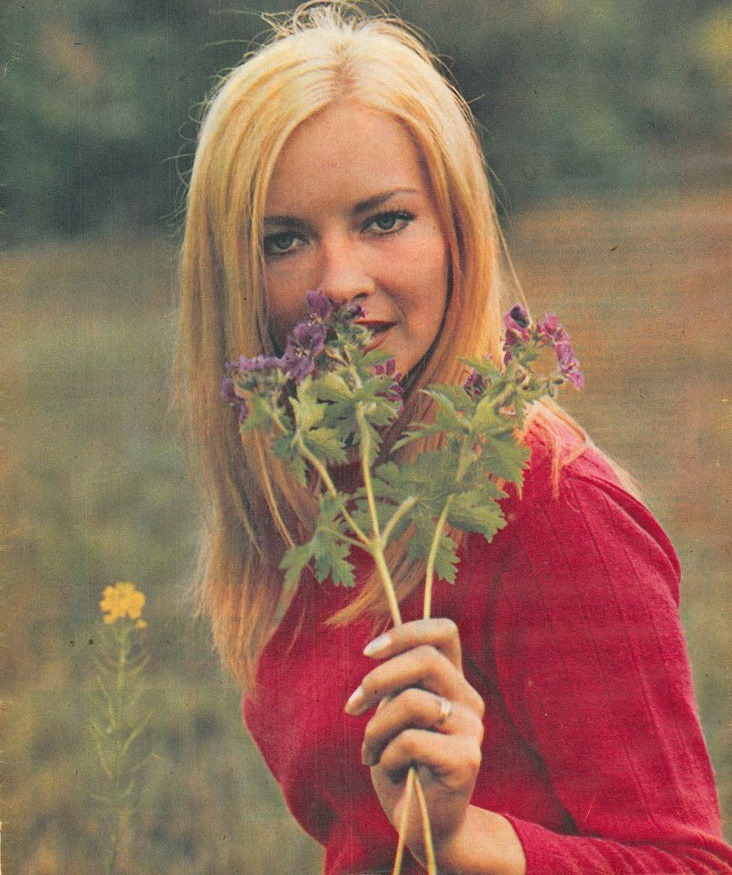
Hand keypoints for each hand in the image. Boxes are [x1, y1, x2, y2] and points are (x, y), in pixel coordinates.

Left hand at [345, 618, 484, 864]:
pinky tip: (392, 771)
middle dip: (378, 678)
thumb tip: (375, 650)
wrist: (422, 824)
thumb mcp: (391, 715)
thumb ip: (394, 683)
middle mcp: (467, 698)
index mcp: (451, 681)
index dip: (405, 632)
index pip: (443, 631)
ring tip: (370, 752)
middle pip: (426, 658)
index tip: (368, 652)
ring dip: (376, 728)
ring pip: (412, 701)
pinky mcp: (466, 759)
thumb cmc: (400, 765)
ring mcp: (472, 728)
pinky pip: (411, 741)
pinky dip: (387, 756)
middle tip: (353, 707)